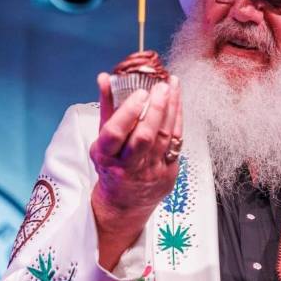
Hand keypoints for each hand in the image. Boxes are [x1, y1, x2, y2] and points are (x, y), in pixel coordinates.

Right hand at [89, 73, 182, 269]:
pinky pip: (176, 142)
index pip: (116, 134)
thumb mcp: (102, 140)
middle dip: (156, 109)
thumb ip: (106, 108)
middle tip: (162, 86)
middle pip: (145, 137)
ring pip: (165, 137)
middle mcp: (128, 166)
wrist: (125, 202)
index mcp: (106, 156)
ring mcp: (151, 171)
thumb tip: (105, 78)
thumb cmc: (111, 165)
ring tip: (172, 85)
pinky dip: (178, 119)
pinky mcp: (169, 172)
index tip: (140, 93)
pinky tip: (178, 102)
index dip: (128, 113)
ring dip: (171, 108)